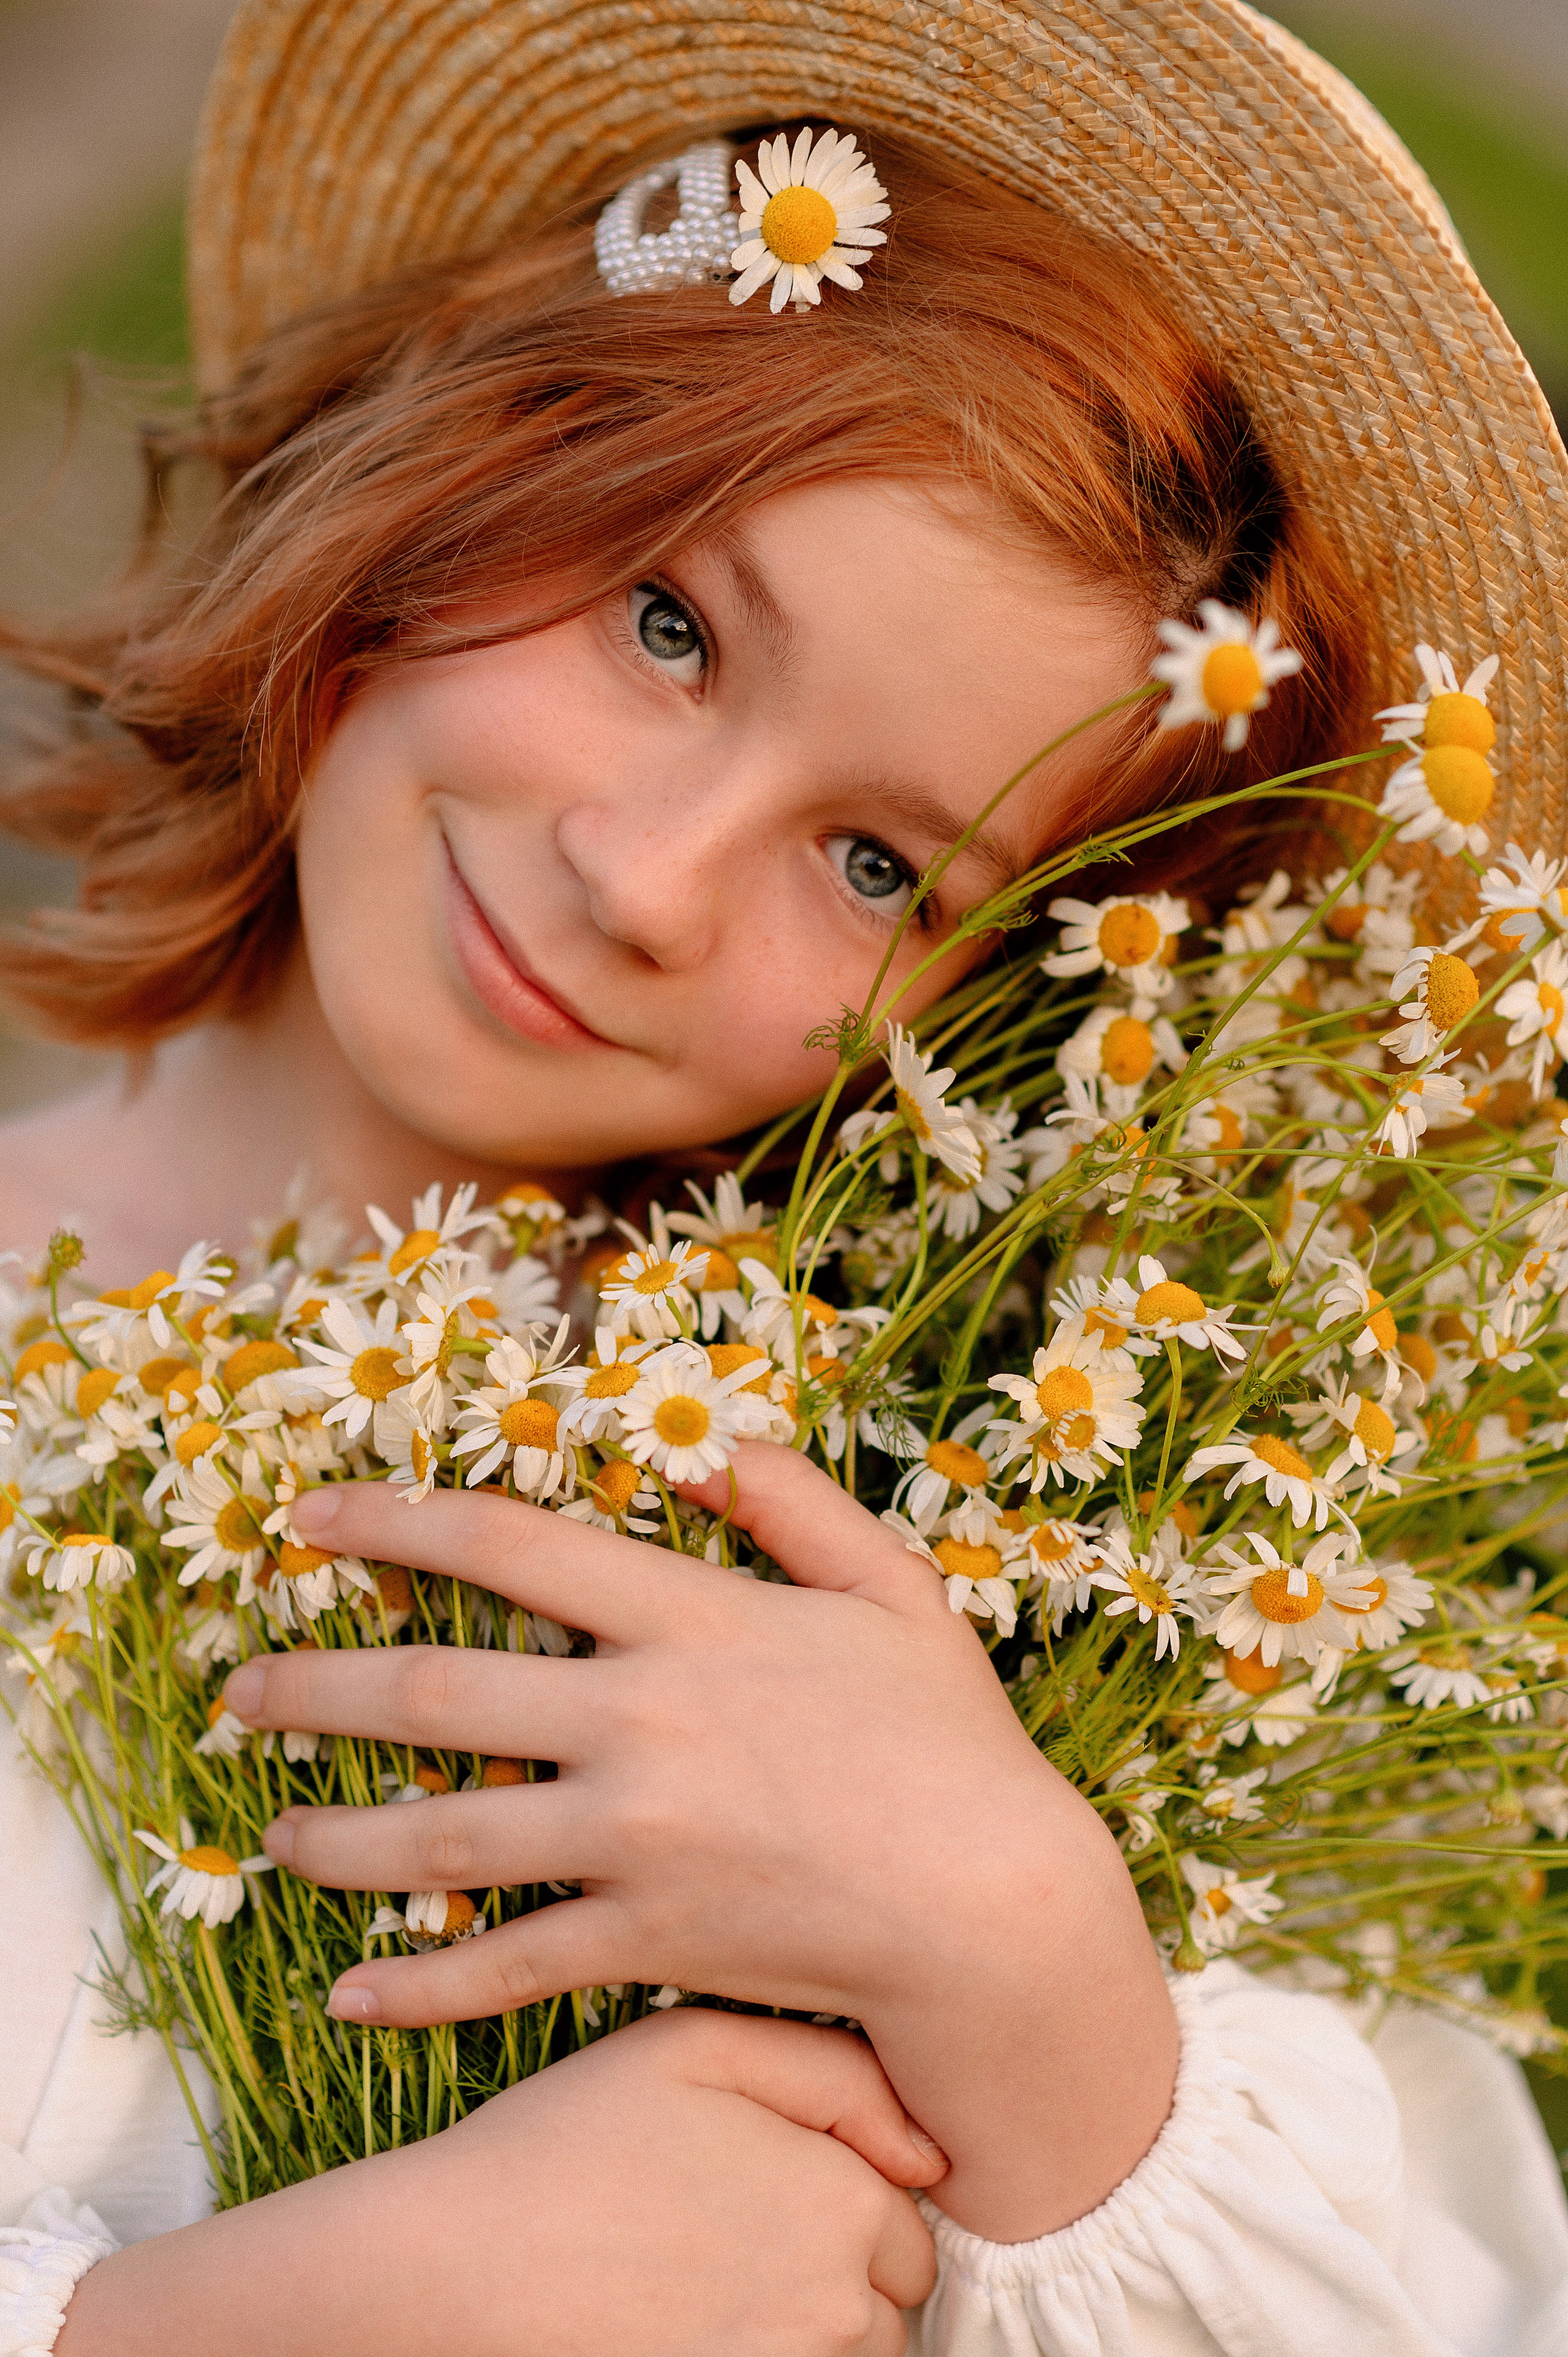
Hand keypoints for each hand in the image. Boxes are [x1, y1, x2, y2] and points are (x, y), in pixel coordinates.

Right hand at [58, 2011, 941, 2356]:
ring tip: (702, 2288)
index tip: (765, 2188)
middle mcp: (839, 2309)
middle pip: (887, 2305)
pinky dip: (760, 2352)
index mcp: (842, 2203)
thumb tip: (930, 2153)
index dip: (842, 2200)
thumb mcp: (694, 2047)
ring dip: (804, 2331)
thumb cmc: (568, 2143)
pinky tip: (692, 2324)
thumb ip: (833, 2073)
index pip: (905, 2222)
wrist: (451, 2268)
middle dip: (833, 2275)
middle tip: (727, 2241)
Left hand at [226, 1444, 1175, 2235]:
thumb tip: (711, 1446)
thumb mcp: (893, 1591)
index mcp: (690, 1622)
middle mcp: (638, 1723)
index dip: (396, 1519)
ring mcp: (632, 1839)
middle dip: (318, 1684)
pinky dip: (418, 1986)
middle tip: (241, 1688)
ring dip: (337, 1834)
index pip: (510, 1547)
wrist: (993, 1906)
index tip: (309, 1519)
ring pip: (441, 1834)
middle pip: (437, 1691)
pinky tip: (349, 1994)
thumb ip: (800, 1506)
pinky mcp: (641, 1941)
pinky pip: (503, 1965)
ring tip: (271, 1832)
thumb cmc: (951, 1742)